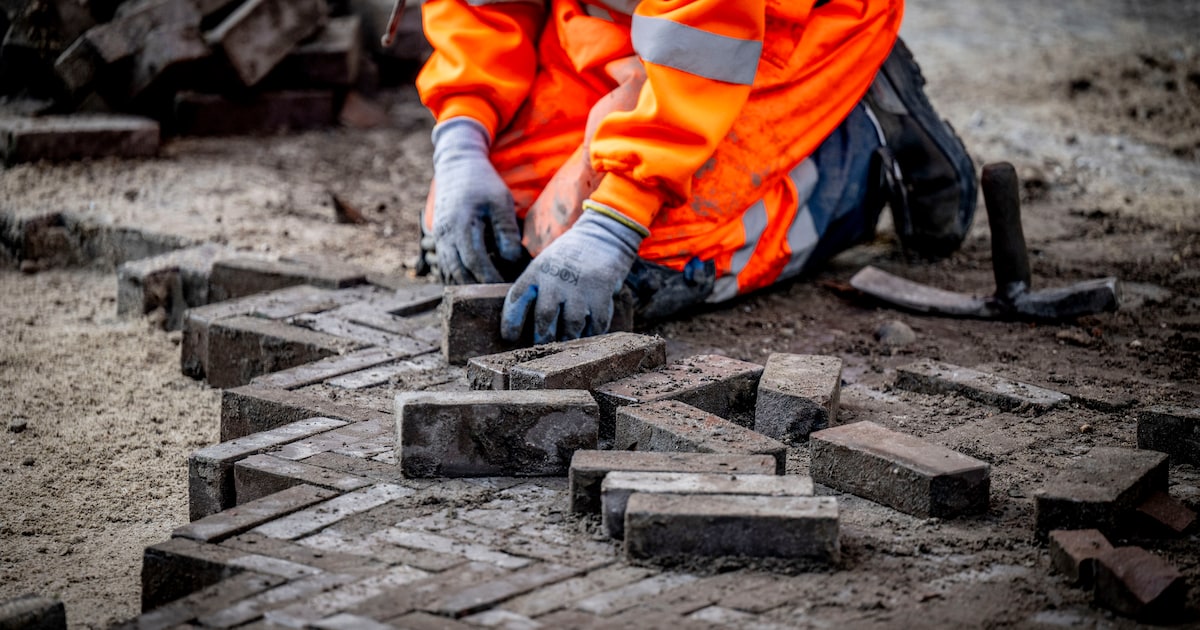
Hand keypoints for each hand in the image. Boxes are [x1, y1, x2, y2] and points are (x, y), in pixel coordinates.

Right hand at [431, 117, 522, 283]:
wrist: (456, 166)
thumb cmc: (483, 183)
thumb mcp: (501, 202)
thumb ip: (506, 232)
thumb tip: (512, 262)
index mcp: (462, 224)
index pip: (475, 261)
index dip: (490, 279)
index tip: (507, 289)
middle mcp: (445, 235)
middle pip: (459, 273)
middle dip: (478, 289)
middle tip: (499, 300)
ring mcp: (439, 239)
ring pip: (449, 273)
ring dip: (466, 288)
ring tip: (487, 299)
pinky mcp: (439, 241)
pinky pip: (444, 268)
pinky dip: (456, 281)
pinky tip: (471, 289)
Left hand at [502, 204, 645, 342]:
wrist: (602, 236)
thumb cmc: (568, 257)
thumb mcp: (545, 264)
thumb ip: (535, 289)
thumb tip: (528, 327)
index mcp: (537, 271)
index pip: (517, 299)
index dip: (510, 322)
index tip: (509, 338)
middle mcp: (556, 279)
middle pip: (544, 318)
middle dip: (542, 337)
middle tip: (542, 346)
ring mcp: (580, 287)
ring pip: (571, 326)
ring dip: (568, 339)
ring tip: (566, 344)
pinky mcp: (602, 292)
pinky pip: (596, 324)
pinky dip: (592, 334)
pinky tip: (588, 334)